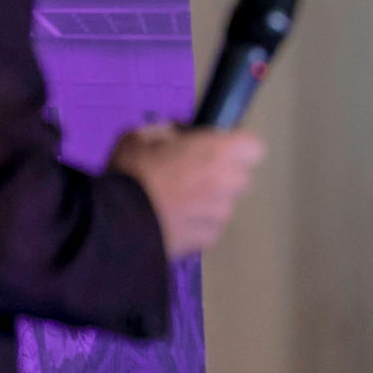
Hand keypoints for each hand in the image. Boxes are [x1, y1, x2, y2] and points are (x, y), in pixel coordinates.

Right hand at [108, 122, 265, 260]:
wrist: (118, 222)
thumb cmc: (132, 172)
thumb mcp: (142, 136)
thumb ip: (169, 133)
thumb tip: (177, 137)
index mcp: (220, 151)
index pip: (254, 146)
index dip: (235, 146)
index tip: (215, 148)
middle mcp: (229, 182)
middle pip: (240, 176)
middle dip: (222, 175)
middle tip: (190, 175)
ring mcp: (222, 214)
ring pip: (225, 204)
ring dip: (209, 202)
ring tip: (176, 203)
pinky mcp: (210, 240)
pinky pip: (210, 227)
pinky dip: (197, 225)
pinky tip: (173, 222)